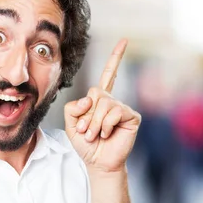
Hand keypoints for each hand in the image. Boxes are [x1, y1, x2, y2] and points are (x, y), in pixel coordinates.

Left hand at [64, 39, 140, 172]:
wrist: (98, 162)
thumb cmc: (86, 144)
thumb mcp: (71, 124)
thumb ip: (73, 107)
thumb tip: (91, 99)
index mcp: (99, 99)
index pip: (109, 74)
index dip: (116, 57)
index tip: (125, 40)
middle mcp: (113, 100)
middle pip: (96, 92)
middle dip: (87, 115)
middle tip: (87, 132)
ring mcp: (123, 108)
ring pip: (103, 103)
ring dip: (95, 123)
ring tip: (95, 135)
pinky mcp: (131, 117)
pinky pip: (114, 112)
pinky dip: (106, 125)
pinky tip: (107, 135)